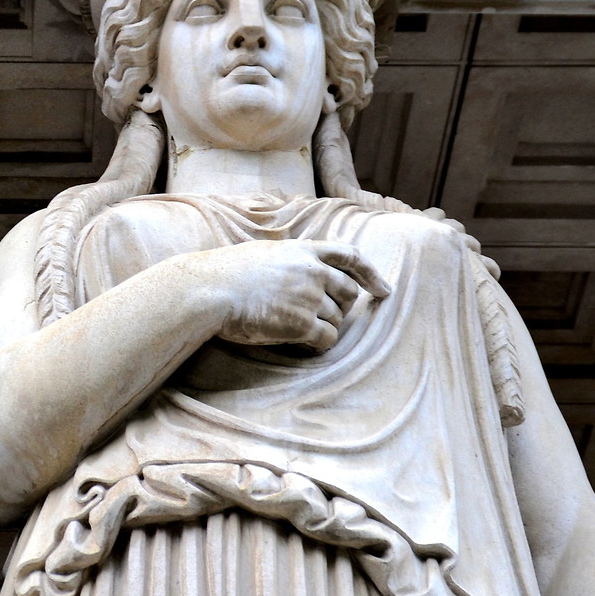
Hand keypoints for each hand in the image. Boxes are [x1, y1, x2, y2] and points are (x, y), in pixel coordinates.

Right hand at [203, 239, 390, 352]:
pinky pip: (326, 339)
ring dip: (321, 328)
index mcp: (304, 250)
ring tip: (293, 329)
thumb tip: (305, 274)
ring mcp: (309, 297)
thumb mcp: (265, 253)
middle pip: (349, 294)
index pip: (350, 256)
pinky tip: (300, 345)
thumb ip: (291, 260)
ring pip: (337, 320)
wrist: (211, 290)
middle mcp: (313, 271)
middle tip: (317, 318)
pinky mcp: (301, 323)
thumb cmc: (227, 273)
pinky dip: (317, 345)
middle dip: (340, 308)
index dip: (371, 274)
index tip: (383, 290)